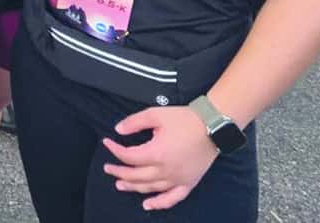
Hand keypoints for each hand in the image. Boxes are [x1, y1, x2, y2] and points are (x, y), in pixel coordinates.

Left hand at [101, 106, 218, 211]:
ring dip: (133, 187)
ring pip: (150, 189)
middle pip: (136, 176)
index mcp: (156, 153)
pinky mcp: (188, 183)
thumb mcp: (156, 114)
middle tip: (108, 168)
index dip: (115, 150)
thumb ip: (135, 122)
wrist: (213, 126)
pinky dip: (159, 204)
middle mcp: (166, 170)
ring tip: (120, 185)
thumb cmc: (185, 119)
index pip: (129, 157)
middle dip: (119, 172)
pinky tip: (148, 205)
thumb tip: (118, 130)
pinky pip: (172, 199)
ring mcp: (178, 179)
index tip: (107, 143)